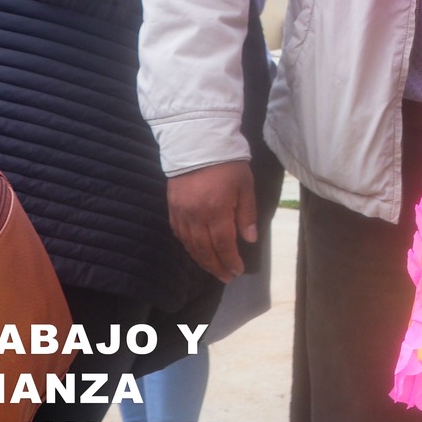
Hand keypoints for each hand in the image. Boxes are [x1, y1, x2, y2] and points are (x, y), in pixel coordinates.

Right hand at [166, 161, 256, 282]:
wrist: (197, 143)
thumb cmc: (227, 164)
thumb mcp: (245, 186)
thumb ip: (246, 214)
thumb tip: (249, 239)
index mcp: (216, 210)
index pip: (223, 245)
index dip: (230, 261)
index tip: (237, 271)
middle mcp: (196, 216)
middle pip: (205, 250)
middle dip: (216, 267)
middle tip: (226, 278)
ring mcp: (181, 213)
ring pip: (190, 245)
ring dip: (202, 261)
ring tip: (213, 269)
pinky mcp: (172, 208)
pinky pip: (178, 234)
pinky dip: (188, 246)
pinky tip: (195, 252)